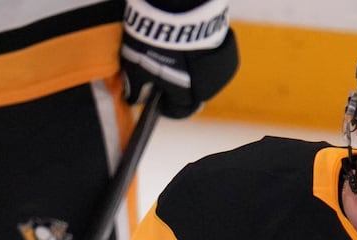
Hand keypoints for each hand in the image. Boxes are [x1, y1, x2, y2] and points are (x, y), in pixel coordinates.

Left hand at [121, 0, 238, 117]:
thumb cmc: (155, 40)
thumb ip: (135, 85)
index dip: (167, 108)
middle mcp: (206, 88)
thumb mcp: (136, 64)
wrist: (179, 10)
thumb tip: (131, 98)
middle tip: (166, 75)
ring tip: (179, 57)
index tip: (159, 101)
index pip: (178, 112)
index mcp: (184, 94)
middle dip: (180, 90)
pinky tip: (192, 48)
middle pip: (193, 97)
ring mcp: (219, 71)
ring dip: (193, 76)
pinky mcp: (226, 53)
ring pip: (206, 81)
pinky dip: (203, 61)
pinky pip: (214, 64)